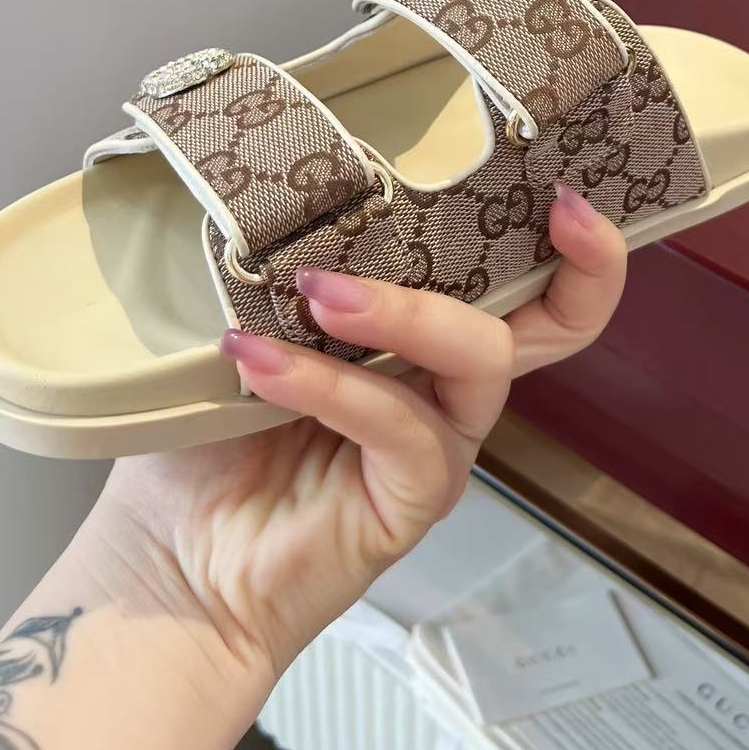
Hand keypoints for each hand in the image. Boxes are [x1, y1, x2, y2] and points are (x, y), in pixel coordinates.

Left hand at [94, 185, 625, 690]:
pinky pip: (400, 427)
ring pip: (477, 357)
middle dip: (577, 265)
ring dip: (398, 310)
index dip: (570, 244)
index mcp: (419, 335)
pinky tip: (259, 366)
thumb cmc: (206, 441)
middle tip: (553, 210)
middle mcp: (446, 386)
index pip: (517, 281)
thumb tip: (285, 185)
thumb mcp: (247, 326)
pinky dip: (329, 385)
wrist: (170, 564)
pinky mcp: (414, 497)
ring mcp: (437, 444)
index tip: (565, 189)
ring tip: (313, 293)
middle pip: (553, 326)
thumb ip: (288, 268)